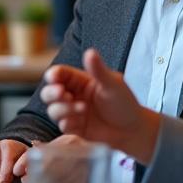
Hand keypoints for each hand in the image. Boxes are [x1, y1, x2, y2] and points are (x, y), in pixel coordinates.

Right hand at [42, 49, 160, 162]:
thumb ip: (98, 70)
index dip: (54, 75)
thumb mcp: (113, 84)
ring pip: (53, 110)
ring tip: (82, 109)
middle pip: (49, 92)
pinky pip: (62, 125)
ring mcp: (72, 113)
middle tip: (62, 94)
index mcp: (80, 81)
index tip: (54, 77)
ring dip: (62, 109)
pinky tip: (81, 121)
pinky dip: (68, 122)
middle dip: (51, 93)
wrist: (133, 130)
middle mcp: (73, 96)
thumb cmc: (124, 103)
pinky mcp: (74, 128)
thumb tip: (90, 52)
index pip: (60, 74)